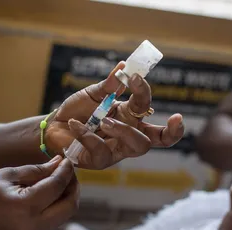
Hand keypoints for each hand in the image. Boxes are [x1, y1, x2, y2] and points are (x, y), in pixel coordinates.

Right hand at [0, 156, 78, 229]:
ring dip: (68, 195)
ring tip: (61, 179)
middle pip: (70, 205)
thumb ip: (37, 170)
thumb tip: (59, 163)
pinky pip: (56, 219)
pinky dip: (60, 204)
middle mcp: (35, 225)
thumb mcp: (6, 176)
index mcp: (25, 207)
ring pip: (66, 214)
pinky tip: (53, 191)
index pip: (57, 186)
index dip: (66, 171)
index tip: (69, 159)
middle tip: (68, 171)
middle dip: (74, 185)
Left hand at [46, 62, 184, 168]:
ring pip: (137, 146)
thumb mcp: (95, 93)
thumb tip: (125, 65)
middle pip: (157, 140)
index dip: (174, 127)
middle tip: (167, 117)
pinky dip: (87, 134)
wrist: (54, 125)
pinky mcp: (97, 160)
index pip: (159, 126)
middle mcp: (129, 136)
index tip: (177, 116)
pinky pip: (100, 150)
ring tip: (104, 120)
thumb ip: (111, 84)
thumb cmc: (78, 110)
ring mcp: (115, 151)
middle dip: (167, 132)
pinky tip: (74, 124)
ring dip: (124, 130)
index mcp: (132, 119)